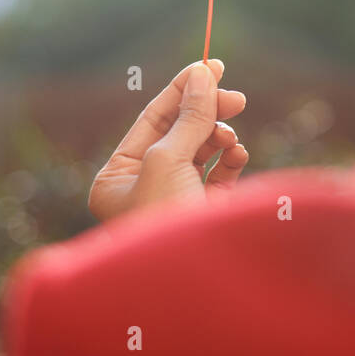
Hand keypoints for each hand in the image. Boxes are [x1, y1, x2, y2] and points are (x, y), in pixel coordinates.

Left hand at [88, 60, 248, 220]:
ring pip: (202, 151)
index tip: (211, 65)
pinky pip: (219, 175)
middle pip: (179, 132)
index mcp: (117, 178)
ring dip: (219, 137)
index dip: (182, 89)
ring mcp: (176, 202)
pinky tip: (237, 154)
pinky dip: (230, 160)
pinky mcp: (207, 214)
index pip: (152, 120)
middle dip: (207, 112)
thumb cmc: (164, 225)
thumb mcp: (169, 161)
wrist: (191, 290)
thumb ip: (189, 116)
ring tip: (230, 138)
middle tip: (236, 96)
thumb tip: (203, 73)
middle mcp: (143, 189)